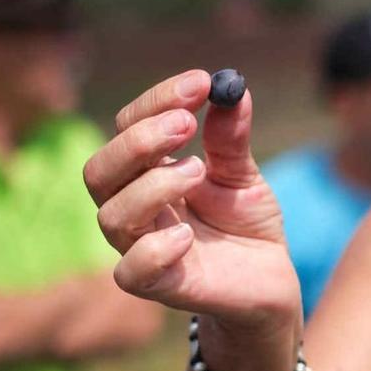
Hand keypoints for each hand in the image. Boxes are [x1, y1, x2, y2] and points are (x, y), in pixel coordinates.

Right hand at [82, 69, 299, 331]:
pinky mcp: (162, 287)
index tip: (201, 83)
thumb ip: (232, 139)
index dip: (157, 101)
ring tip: (198, 171)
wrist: (270, 283)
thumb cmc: (245, 226)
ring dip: (153, 186)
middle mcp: (135, 209)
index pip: (127, 127)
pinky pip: (130, 273)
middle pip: (99, 171)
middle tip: (188, 123)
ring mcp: (143, 248)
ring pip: (111, 216)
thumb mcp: (244, 175)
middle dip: (140, 140)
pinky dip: (153, 249)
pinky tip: (187, 234)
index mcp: (147, 173)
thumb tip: (231, 89)